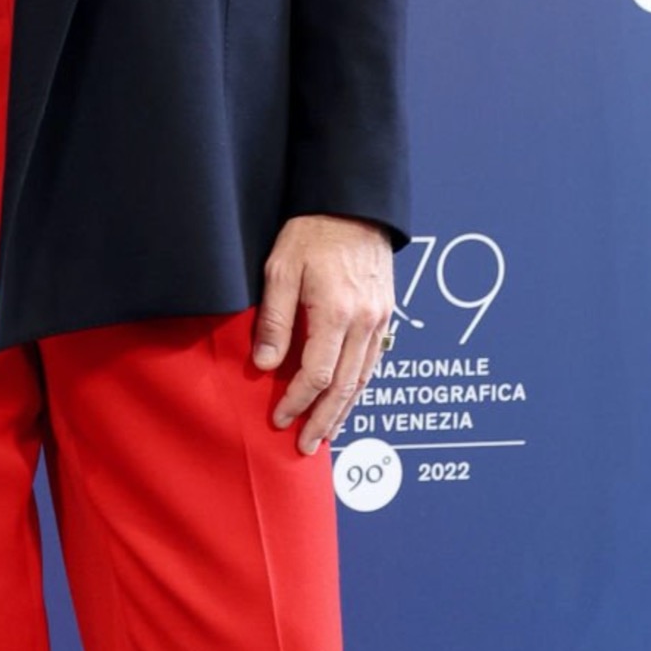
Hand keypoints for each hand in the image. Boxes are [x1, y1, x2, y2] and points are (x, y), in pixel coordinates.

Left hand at [252, 215, 393, 455]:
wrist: (353, 205)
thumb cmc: (313, 232)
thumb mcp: (281, 270)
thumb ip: (274, 320)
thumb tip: (264, 364)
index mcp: (336, 313)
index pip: (317, 374)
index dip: (296, 401)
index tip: (278, 417)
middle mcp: (364, 322)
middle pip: (344, 386)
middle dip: (323, 419)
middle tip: (305, 445)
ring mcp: (380, 319)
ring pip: (363, 378)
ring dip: (344, 410)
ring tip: (326, 433)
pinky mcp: (385, 314)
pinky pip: (373, 361)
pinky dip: (359, 387)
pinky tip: (347, 400)